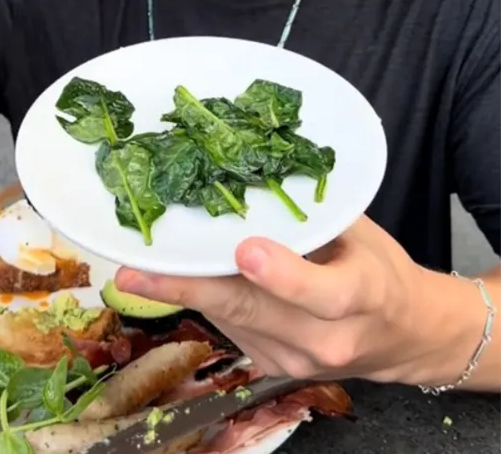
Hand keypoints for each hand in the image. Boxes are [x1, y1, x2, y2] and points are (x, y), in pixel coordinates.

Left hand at [116, 216, 479, 385]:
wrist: (405, 337)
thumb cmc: (381, 270)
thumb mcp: (362, 233)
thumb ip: (314, 214)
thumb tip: (256, 172)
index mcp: (362, 296)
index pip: (322, 293)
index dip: (283, 275)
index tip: (245, 251)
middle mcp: (328, 339)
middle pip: (254, 311)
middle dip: (190, 289)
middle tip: (137, 273)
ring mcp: (299, 362)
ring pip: (233, 320)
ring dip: (186, 292)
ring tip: (138, 270)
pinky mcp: (277, 370)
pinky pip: (233, 329)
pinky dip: (208, 301)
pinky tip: (184, 278)